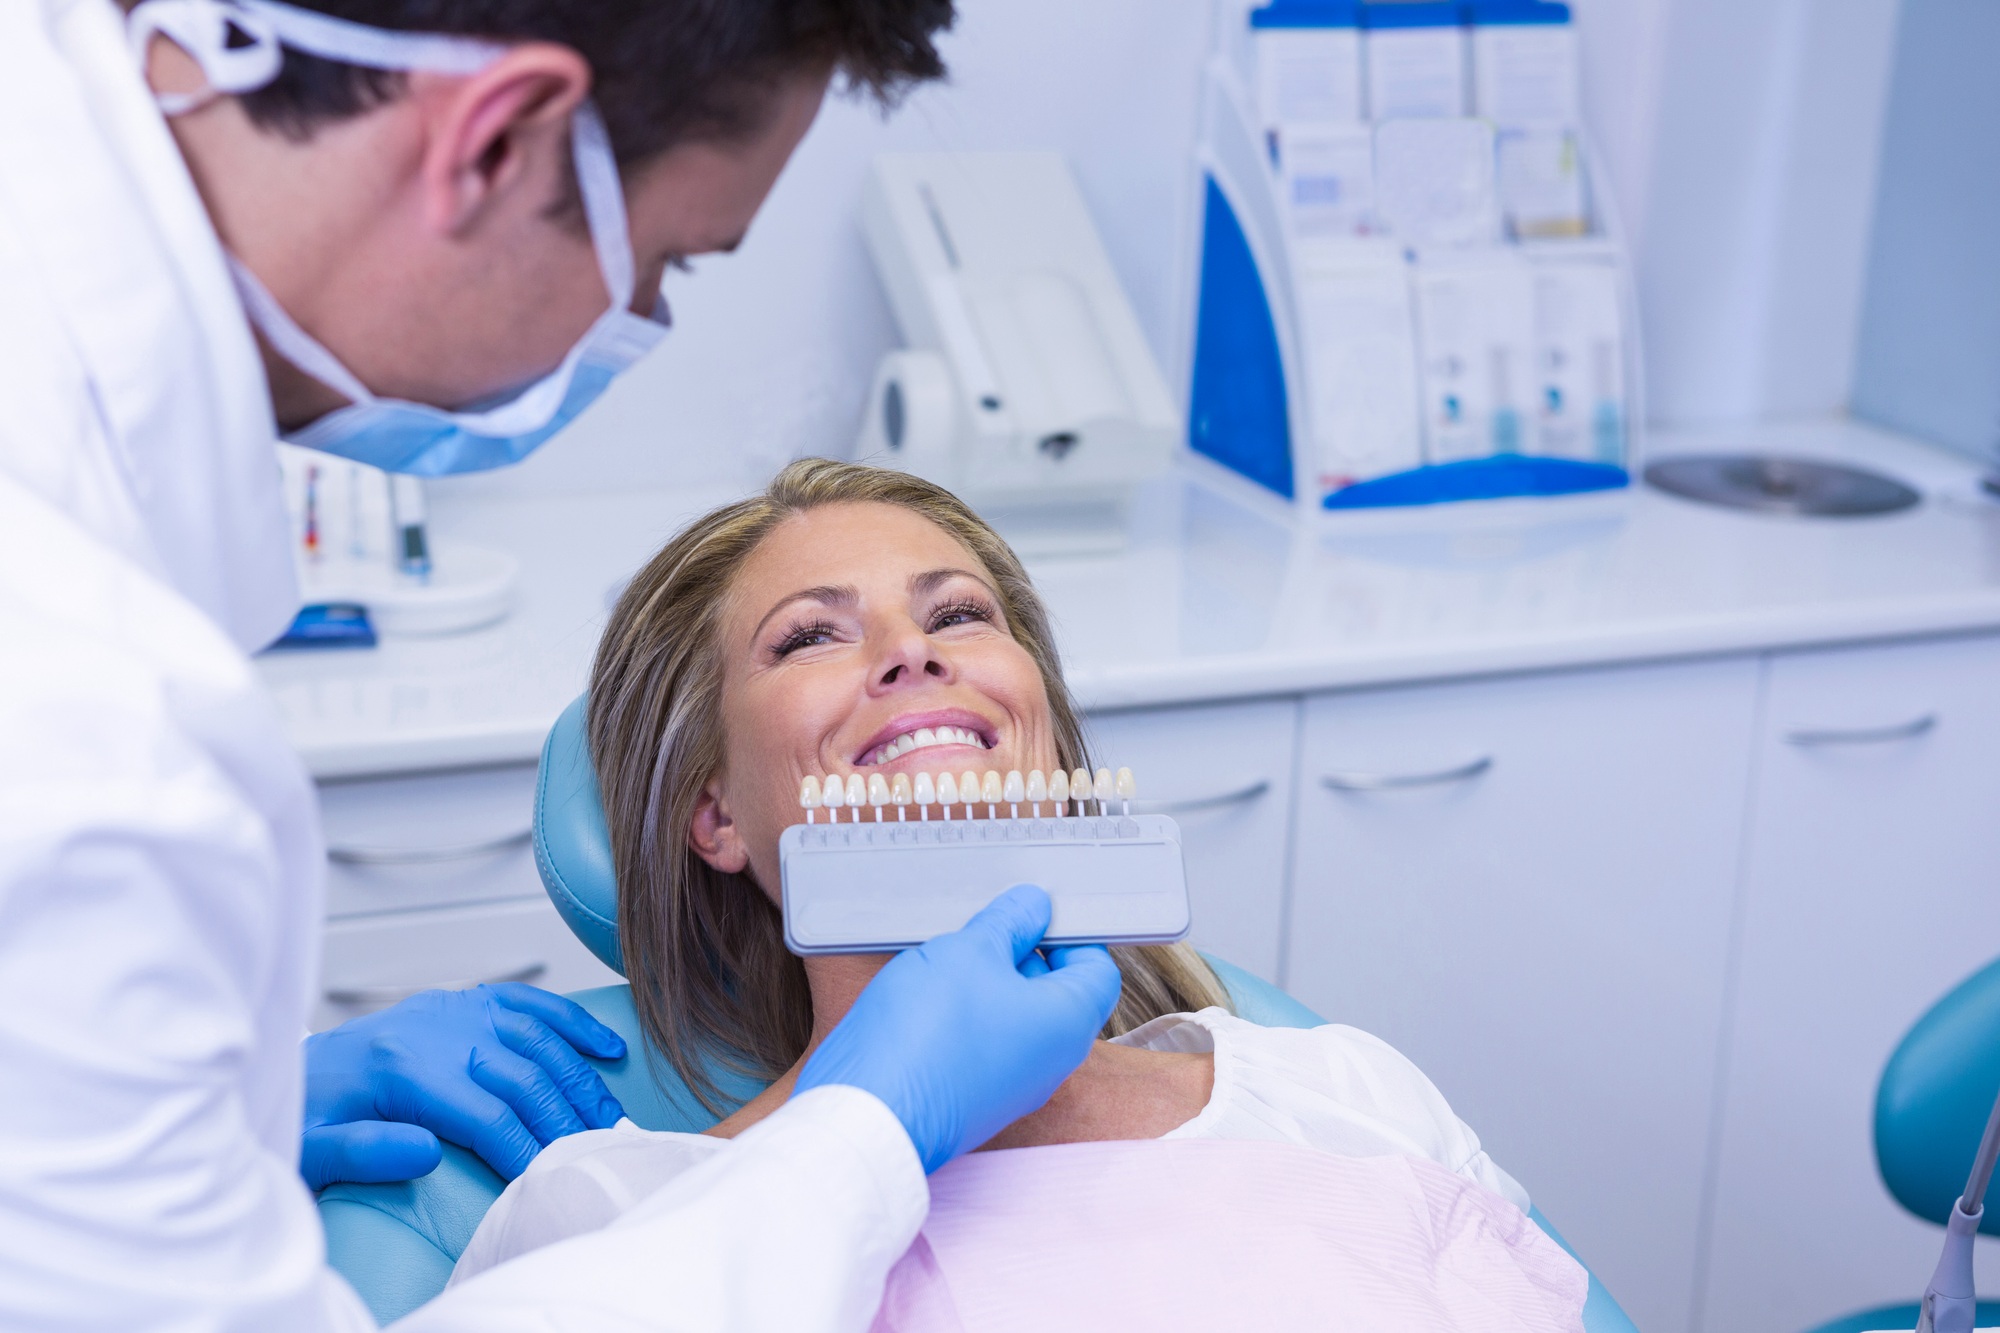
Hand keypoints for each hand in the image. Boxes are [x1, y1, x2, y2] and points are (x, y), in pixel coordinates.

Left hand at [300, 983, 627, 1189]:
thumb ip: (363, 1153)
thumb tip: (427, 1154)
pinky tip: (605, 1047)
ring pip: (539, 1038)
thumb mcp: (313, 1148)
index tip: (554, 1177)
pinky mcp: (464, 1001)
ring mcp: (456, 1009)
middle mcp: (438, 1030)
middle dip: (568, 1119)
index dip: (528, 1148)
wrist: (292, 1068)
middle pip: (526, 1075)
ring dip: (581, 1078)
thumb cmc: (306, 1116)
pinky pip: (531, 1003)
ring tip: (608, 1117)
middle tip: (599, 1152)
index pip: (488, 1114)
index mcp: (403, 1069)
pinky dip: (572, 1022)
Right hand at [793, 884, 1121, 1171]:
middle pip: (1055, 993)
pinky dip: (966, 1018)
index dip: (1067, 935)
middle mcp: (1051, 1064)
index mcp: (1069, 1024)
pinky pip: (986, 1046)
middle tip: (979, 935)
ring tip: (944, 967)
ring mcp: (1013, 1087)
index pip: (1097, 969)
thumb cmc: (925, 1035)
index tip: (1029, 915)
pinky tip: (926, 1003)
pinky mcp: (976, 1100)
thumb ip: (1009, 922)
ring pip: (1016, 1019)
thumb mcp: (969, 951)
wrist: (867, 1116)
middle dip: (1020, 956)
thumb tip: (1034, 908)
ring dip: (986, 985)